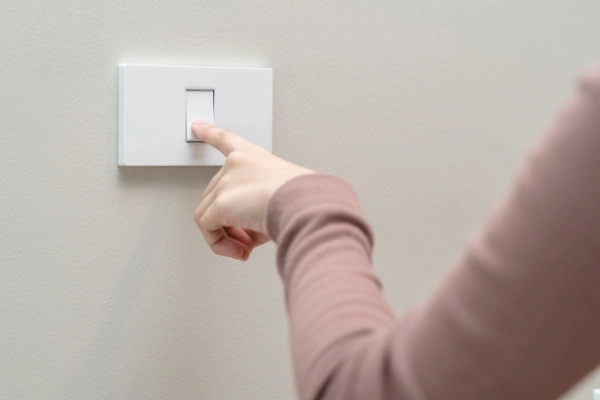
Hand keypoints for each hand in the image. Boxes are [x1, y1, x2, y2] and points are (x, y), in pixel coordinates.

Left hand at [192, 120, 313, 259]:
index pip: (228, 140)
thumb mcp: (285, 196)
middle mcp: (237, 164)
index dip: (210, 132)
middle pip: (216, 196)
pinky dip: (220, 244)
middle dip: (230, 221)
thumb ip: (259, 207)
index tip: (198, 126)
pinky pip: (208, 229)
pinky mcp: (221, 203)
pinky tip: (239, 251)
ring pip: (209, 215)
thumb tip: (249, 231)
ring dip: (225, 236)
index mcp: (255, 157)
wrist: (308, 204)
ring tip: (245, 248)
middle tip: (249, 239)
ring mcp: (227, 182)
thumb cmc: (306, 200)